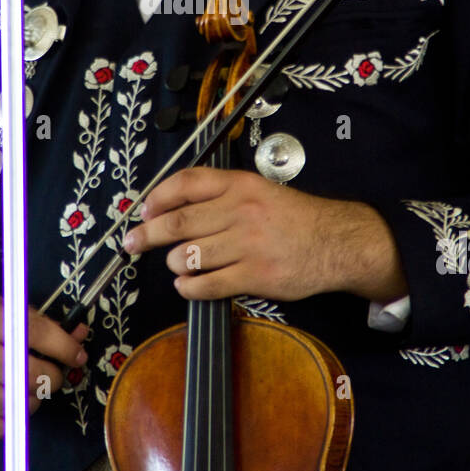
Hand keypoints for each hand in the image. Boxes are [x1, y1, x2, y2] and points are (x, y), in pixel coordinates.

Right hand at [0, 289, 88, 438]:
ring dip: (35, 399)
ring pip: (19, 404)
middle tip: (52, 372)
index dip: (66, 348)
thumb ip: (38, 323)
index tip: (77, 355)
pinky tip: (12, 402)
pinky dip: (13, 419)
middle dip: (54, 377)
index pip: (38, 336)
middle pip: (33, 375)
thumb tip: (78, 337)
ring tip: (30, 386)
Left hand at [123, 167, 406, 304]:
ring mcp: (247, 244)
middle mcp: (241, 211)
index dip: (157, 197)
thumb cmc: (295, 218)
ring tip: (176, 265)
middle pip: (178, 222)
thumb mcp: (260, 190)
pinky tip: (188, 285)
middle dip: (147, 235)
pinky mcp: (255, 275)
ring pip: (187, 256)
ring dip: (173, 264)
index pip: (186, 183)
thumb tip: (172, 207)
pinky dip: (189, 287)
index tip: (143, 211)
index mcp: (240, 184)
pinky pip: (207, 284)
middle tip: (132, 243)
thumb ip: (221, 194)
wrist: (337, 242)